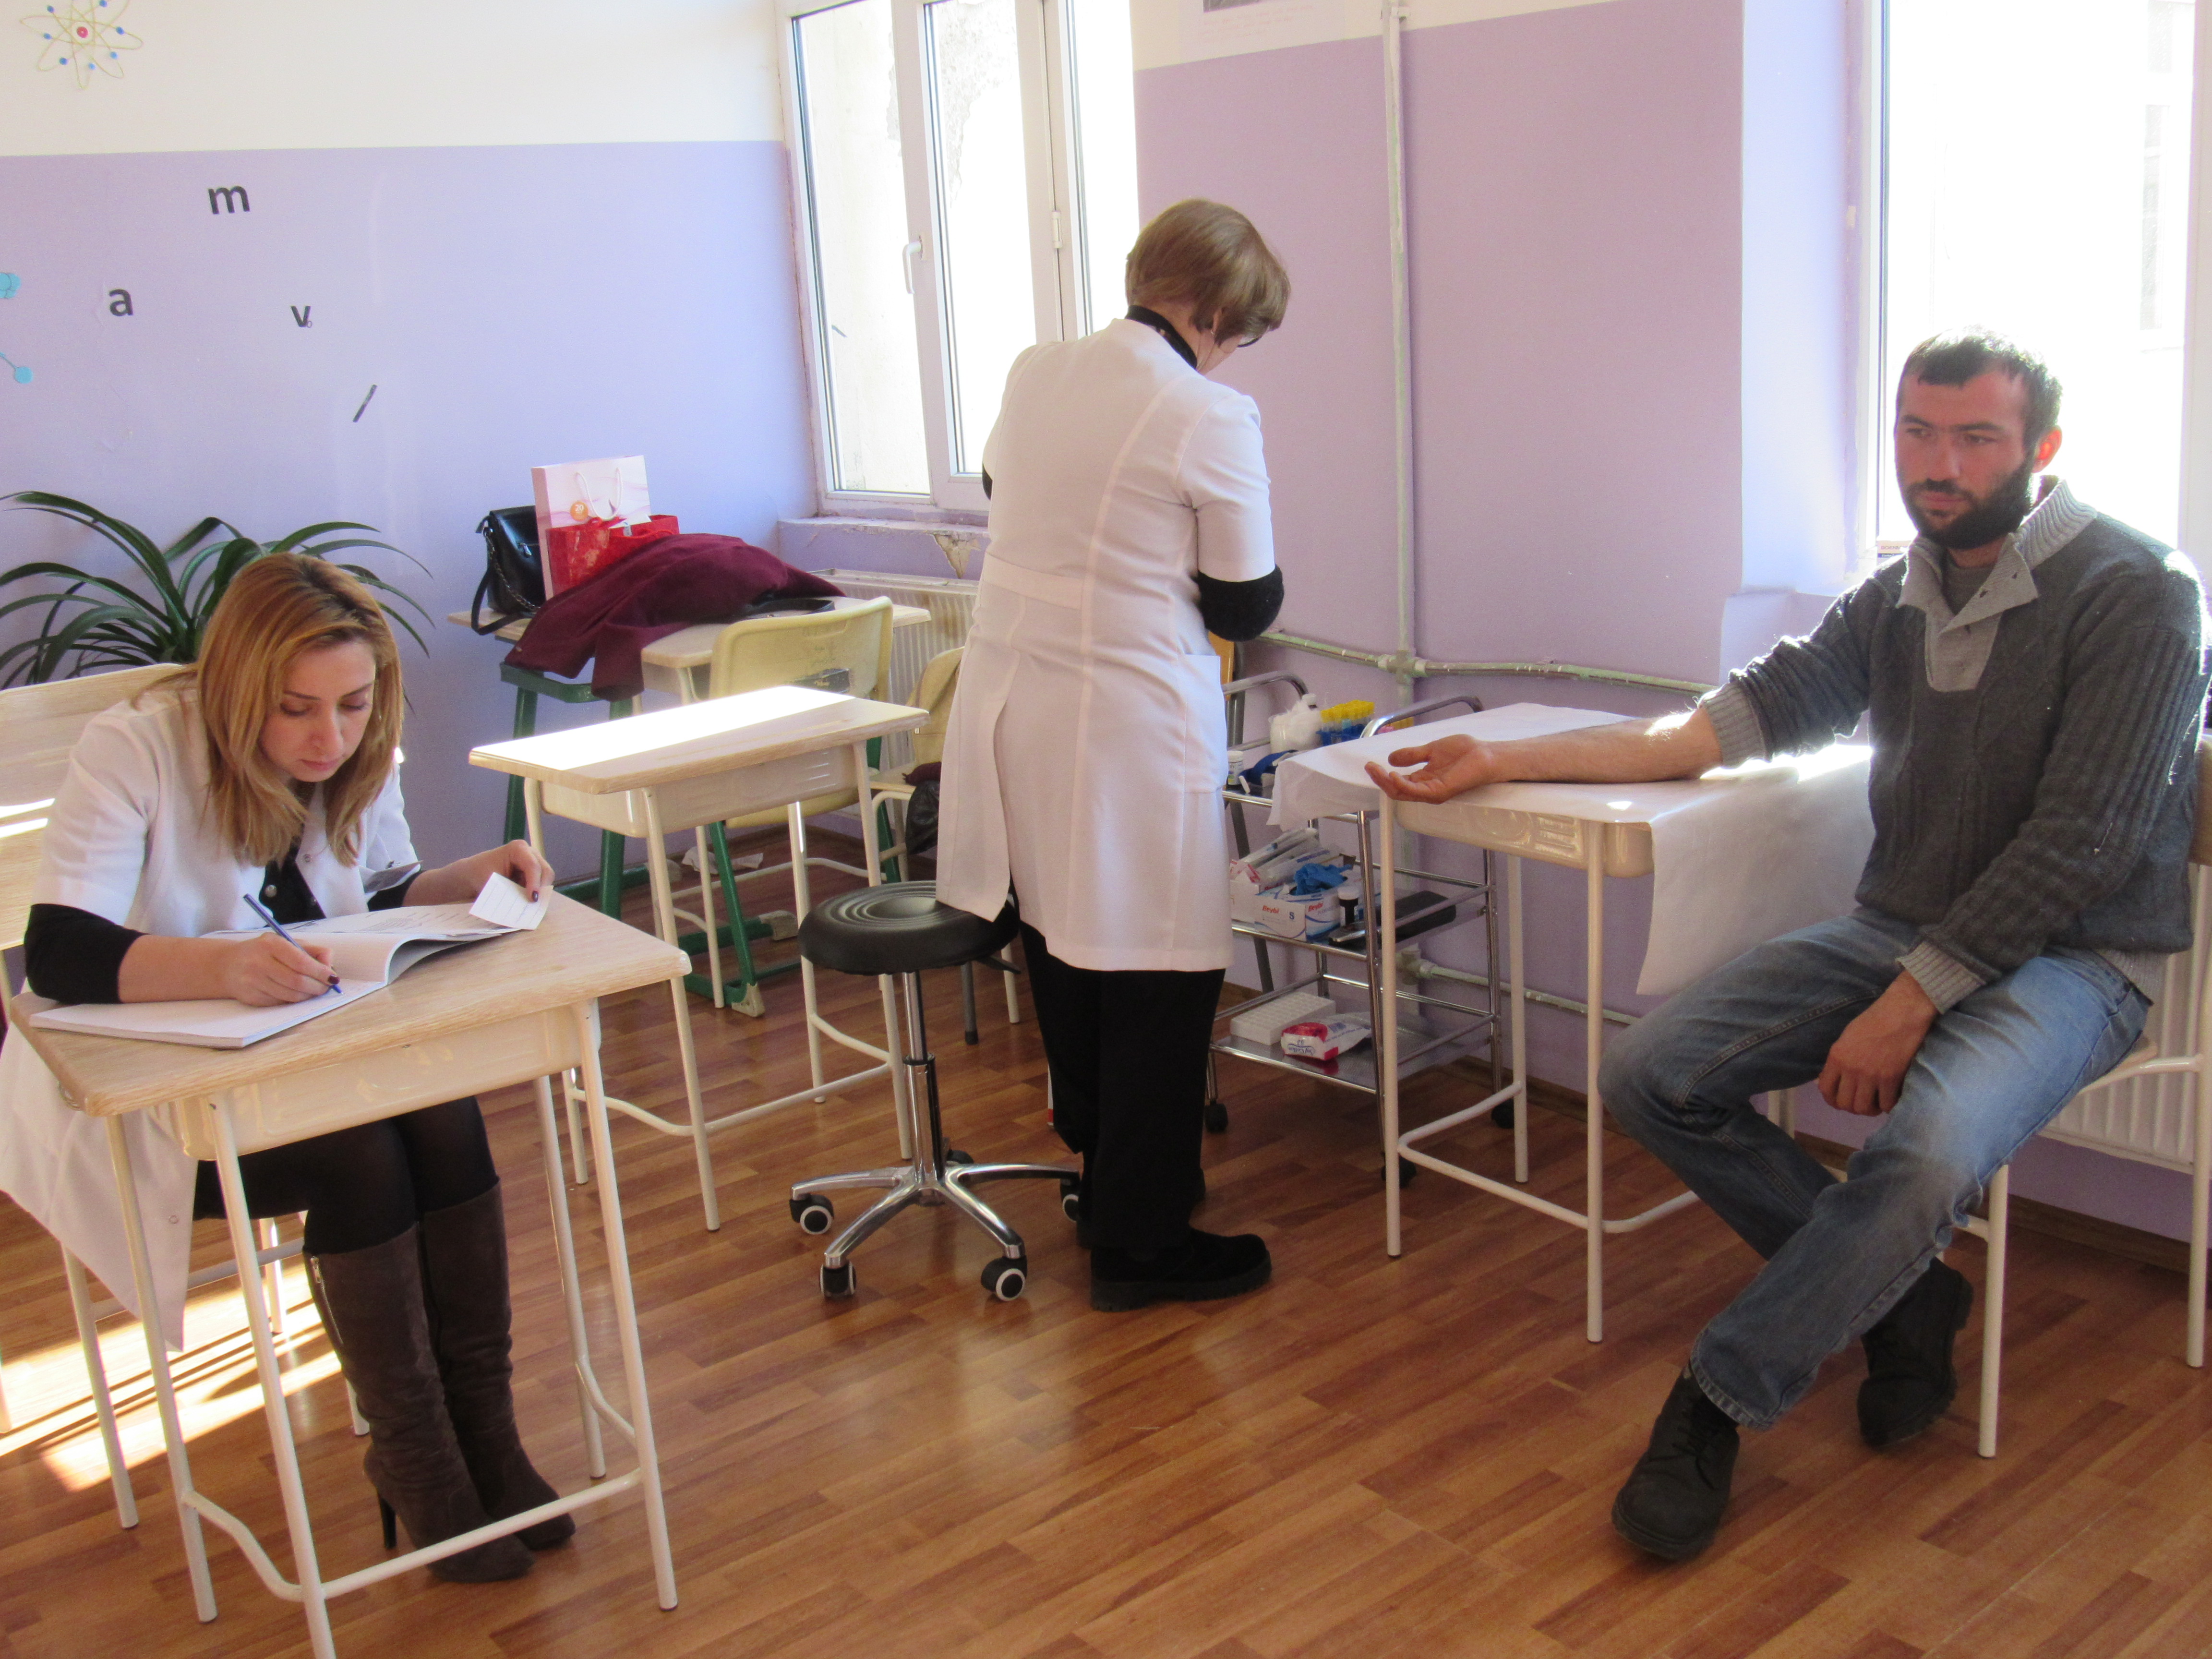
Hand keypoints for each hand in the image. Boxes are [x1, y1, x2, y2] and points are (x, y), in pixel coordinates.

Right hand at [222, 933, 337, 1005]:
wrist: (227, 965)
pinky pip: (280, 1003)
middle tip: (326, 987)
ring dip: (308, 996)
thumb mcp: (285, 942)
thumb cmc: (264, 952)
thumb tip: (330, 965)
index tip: (332, 977)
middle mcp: (259, 963)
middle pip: (297, 981)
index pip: (301, 962)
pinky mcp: (251, 997)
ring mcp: (252, 981)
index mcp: (270, 945)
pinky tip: (296, 993)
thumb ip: (311, 950)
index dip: (320, 972)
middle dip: (317, 987)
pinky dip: (293, 1000)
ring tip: (313, 990)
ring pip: (290, 995)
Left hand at [460, 839, 554, 901]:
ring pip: (545, 878)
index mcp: (517, 849)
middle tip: (533, 904)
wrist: (473, 875)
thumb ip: (509, 893)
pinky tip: (528, 900)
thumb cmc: (479, 875)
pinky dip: (537, 893)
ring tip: (529, 903)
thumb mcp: (492, 883)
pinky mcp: (533, 872)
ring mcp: (533, 861)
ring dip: (540, 891)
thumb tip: (523, 906)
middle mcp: (529, 852)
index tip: (532, 899)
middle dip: (541, 888)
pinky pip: (541, 883)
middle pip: (545, 871)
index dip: (535, 883)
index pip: (533, 866)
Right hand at [1366, 735, 1497, 802]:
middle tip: (1370, 767)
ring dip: (1387, 782)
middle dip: (1380, 780)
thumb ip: (1412, 755)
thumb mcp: (1431, 750)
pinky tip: (1393, 775)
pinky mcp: (1439, 791)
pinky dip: (1402, 785)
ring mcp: (1432, 792)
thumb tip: (1391, 758)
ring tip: (1377, 770)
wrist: (1486, 754)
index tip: (1370, 764)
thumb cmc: (1465, 752)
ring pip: (1403, 793)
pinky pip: (1416, 792)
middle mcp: (1426, 789)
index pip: (1397, 783)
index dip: (1382, 776)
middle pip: (1396, 791)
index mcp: (1423, 780)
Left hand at [1818, 973, 1938, 1115]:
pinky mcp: (1891, 1078)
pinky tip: (1891, 1098)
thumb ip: (1839, 1060)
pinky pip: (1886, 1104)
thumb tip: (1828, 1080)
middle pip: (1845, 1104)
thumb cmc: (1874, 1020)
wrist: (1901, 1012)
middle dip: (1853, 1107)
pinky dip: (1888, 1105)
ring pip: (1864, 1108)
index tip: (1840, 1101)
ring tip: (1876, 1102)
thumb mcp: (1847, 1037)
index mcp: (1836, 1057)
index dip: (1833, 1100)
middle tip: (1862, 1102)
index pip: (1826, 1090)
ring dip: (1870, 1109)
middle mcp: (1850, 1069)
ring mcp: (1871, 1075)